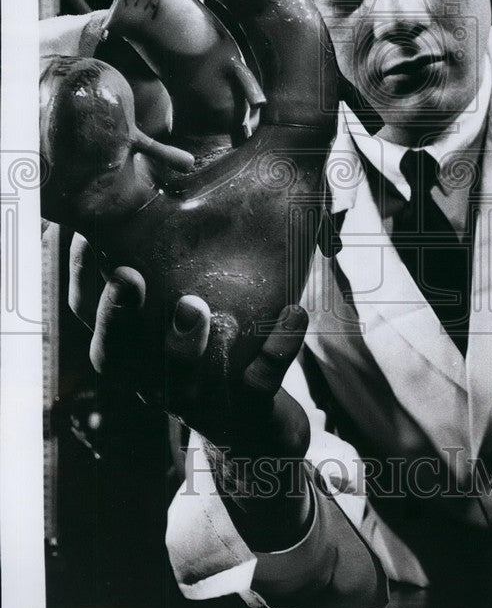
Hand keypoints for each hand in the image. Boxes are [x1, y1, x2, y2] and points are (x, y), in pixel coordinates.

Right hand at [69, 233, 310, 459]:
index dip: (80, 278)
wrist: (257, 428)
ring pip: (178, 379)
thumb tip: (166, 178)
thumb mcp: (186, 307)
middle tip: (127, 276)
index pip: (88, 314)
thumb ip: (171, 264)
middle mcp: (152, 379)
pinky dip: (277, 349)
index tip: (87, 233)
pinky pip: (259, 383)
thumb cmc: (213, 349)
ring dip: (183, 343)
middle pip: (116, 356)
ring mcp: (197, 401)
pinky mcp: (245, 412)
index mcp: (132, 349)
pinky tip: (294, 312)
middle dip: (118, 317)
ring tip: (194, 305)